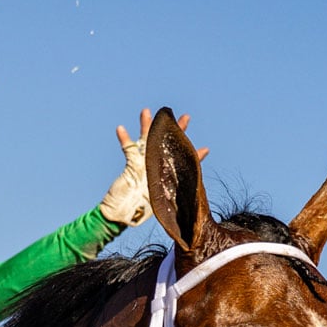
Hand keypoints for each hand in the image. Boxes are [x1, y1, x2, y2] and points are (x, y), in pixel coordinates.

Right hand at [99, 109, 209, 224]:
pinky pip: (127, 149)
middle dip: (177, 130)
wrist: (121, 215)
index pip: (183, 163)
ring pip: (146, 139)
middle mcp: (156, 166)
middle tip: (186, 117)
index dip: (194, 156)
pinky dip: (124, 139)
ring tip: (146, 111)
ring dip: (147, 125)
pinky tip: (120, 128)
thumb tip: (192, 201)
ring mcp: (143, 163)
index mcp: (166, 176)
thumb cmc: (139, 212)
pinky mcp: (130, 164)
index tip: (206, 149)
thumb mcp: (162, 204)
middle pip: (168, 144)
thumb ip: (175, 198)